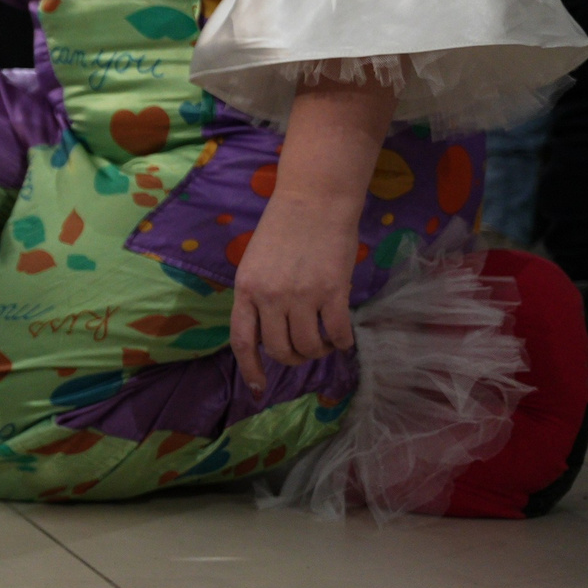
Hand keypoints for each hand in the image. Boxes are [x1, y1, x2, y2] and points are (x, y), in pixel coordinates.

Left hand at [230, 76, 396, 396]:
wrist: (313, 200)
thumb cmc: (282, 229)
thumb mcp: (255, 263)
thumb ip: (257, 296)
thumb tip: (265, 333)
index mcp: (246, 289)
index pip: (242, 341)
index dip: (251, 369)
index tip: (260, 388)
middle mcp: (269, 296)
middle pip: (279, 349)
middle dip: (294, 358)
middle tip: (306, 349)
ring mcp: (301, 295)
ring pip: (309, 346)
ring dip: (319, 351)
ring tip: (325, 341)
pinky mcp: (333, 291)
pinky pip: (338, 332)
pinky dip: (342, 341)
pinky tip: (344, 337)